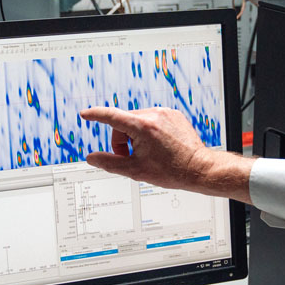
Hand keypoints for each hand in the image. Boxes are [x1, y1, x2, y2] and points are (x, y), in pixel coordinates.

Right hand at [80, 106, 254, 202]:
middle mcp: (154, 115)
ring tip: (148, 153)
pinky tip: (158, 146)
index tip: (85, 114)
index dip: (96, 115)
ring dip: (136, 136)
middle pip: (124, 123)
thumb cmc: (172, 171)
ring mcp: (165, 113)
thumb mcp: (135, 170)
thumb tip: (92, 158)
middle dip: (122, 140)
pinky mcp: (173, 115)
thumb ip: (109, 163)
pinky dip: (149, 131)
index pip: (111, 117)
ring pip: (137, 122)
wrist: (198, 169)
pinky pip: (152, 119)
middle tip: (131, 157)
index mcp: (143, 127)